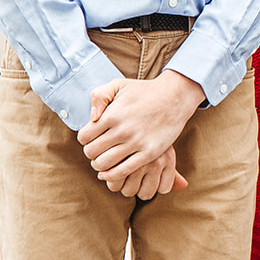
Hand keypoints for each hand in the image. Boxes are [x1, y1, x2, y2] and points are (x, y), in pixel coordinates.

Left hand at [77, 69, 205, 189]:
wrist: (174, 97)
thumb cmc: (144, 91)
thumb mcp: (119, 84)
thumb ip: (99, 96)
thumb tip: (91, 118)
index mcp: (112, 114)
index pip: (84, 137)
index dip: (85, 139)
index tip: (92, 138)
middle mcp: (123, 130)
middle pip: (92, 152)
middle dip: (91, 153)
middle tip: (97, 151)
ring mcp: (136, 142)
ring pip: (104, 164)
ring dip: (99, 165)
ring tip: (103, 161)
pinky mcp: (149, 153)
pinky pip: (123, 171)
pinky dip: (111, 175)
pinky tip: (108, 173)